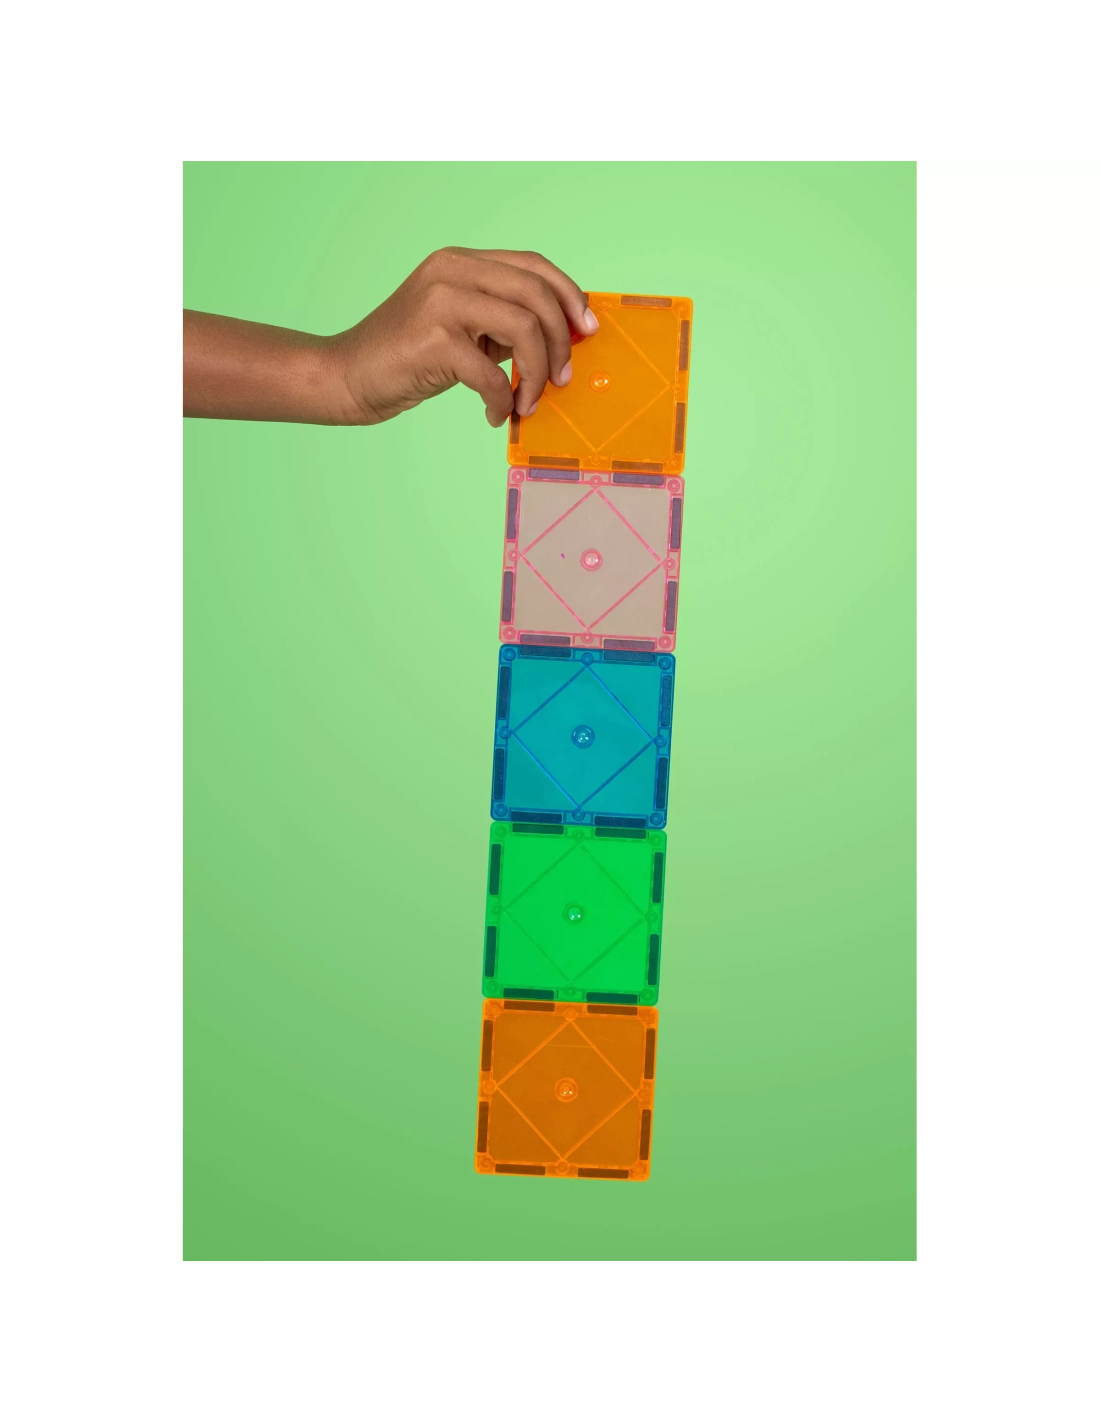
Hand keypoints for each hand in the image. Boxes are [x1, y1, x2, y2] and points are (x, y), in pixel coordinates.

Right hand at [329, 247, 598, 426]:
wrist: (346, 375)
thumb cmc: (407, 358)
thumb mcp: (460, 328)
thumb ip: (500, 323)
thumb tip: (561, 339)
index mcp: (461, 261)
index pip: (534, 266)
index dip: (570, 296)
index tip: (588, 331)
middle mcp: (452, 270)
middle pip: (537, 294)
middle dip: (561, 341)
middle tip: (563, 379)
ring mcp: (441, 301)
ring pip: (524, 327)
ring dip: (538, 374)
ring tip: (528, 402)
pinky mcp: (432, 339)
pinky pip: (493, 373)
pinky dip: (503, 400)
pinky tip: (494, 414)